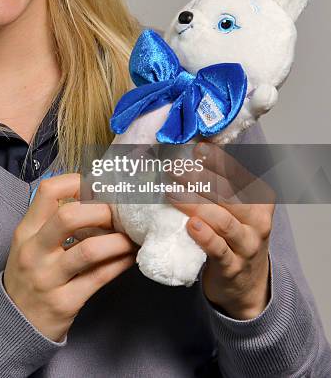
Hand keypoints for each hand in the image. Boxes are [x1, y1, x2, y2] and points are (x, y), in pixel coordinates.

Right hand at [3, 172, 137, 341]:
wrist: (13, 326)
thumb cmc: (29, 276)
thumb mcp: (30, 244)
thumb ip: (53, 221)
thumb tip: (94, 196)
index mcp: (26, 232)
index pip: (47, 192)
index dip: (76, 182)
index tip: (96, 187)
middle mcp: (34, 252)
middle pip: (69, 217)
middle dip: (102, 211)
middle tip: (119, 214)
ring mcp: (48, 279)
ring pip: (90, 250)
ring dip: (118, 240)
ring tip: (132, 236)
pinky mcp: (65, 303)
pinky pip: (100, 277)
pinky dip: (120, 263)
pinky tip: (129, 256)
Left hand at [167, 143, 274, 319]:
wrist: (247, 284)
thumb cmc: (234, 236)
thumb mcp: (237, 208)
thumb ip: (221, 183)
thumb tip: (193, 150)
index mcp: (260, 199)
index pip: (238, 174)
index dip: (217, 160)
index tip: (197, 148)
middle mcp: (258, 220)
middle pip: (228, 195)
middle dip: (199, 179)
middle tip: (174, 168)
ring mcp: (247, 245)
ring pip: (222, 220)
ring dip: (195, 204)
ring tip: (172, 192)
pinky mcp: (232, 267)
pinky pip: (218, 249)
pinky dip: (204, 236)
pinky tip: (190, 225)